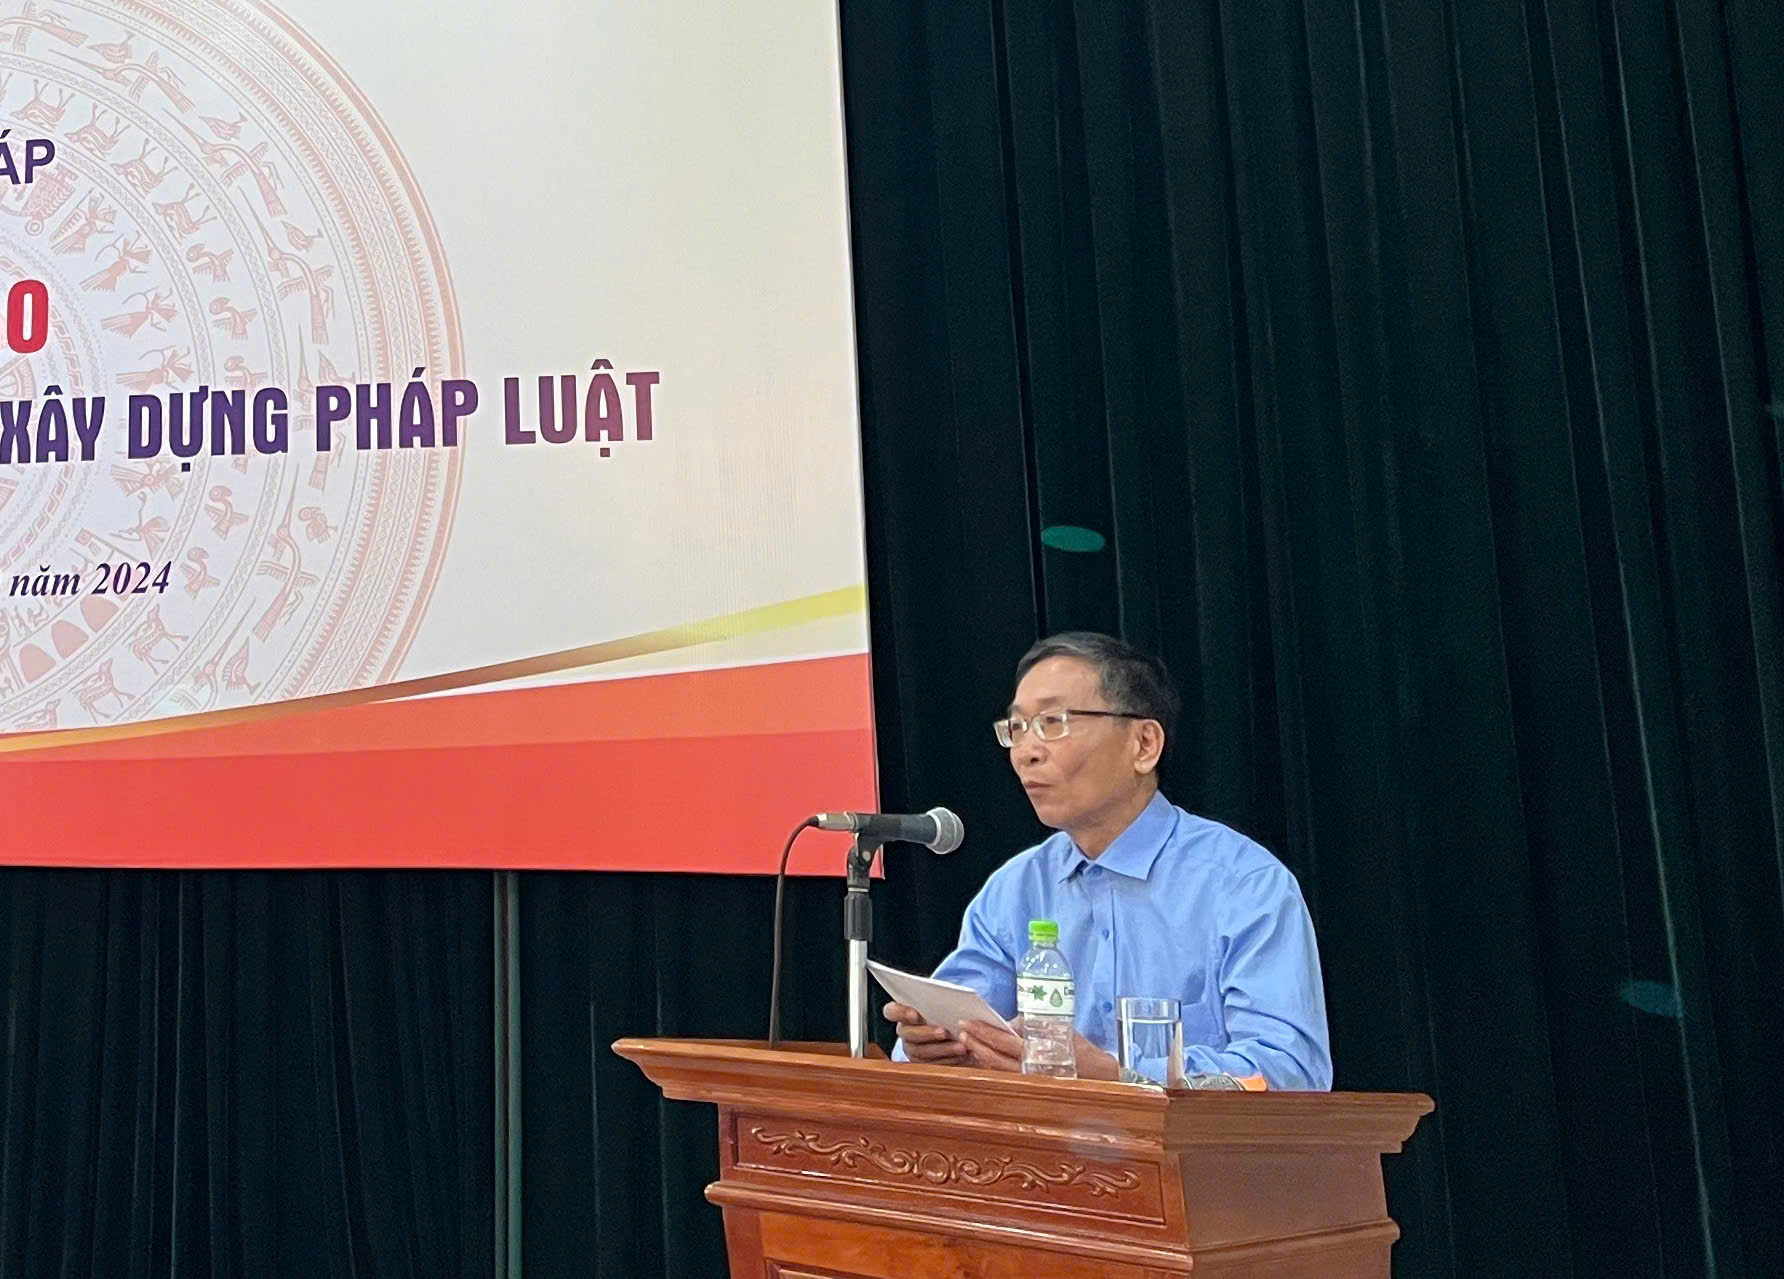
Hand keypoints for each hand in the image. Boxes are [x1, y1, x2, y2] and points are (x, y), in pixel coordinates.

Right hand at [883, 1001, 967, 1063]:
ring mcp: (912, 1049)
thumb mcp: (941, 1003)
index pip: (891, 1011)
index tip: (915, 1014)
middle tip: (944, 1032)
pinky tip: (962, 1055)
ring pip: (922, 1052)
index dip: (900, 1012)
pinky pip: (933, 1064)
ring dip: (943, 1049)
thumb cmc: (944, 1011)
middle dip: (927, 1033)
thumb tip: (951, 997)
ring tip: (961, 1046)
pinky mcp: (923, 1064)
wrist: (952, 1029)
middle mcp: (904, 1032)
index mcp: (902, 1013)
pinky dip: (949, 1059)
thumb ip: (938, 1000)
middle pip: (908, 1034)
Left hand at [956, 1020, 1120, 1080]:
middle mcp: (1031, 1069)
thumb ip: (1029, 1026)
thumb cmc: (1077, 1047)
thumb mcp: (1056, 1027)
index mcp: (1038, 1050)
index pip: (1004, 1041)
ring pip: (996, 1070)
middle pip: (995, 1058)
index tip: (967, 1023)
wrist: (1098, 1074)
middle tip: (960, 1031)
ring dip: (980, 1056)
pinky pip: (1005, 1077)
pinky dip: (991, 1066)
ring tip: (967, 1043)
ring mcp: (1029, 1082)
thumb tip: (1005, 1025)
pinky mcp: (1030, 1088)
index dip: (983, 1032)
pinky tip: (982, 1058)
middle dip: (976, 1044)